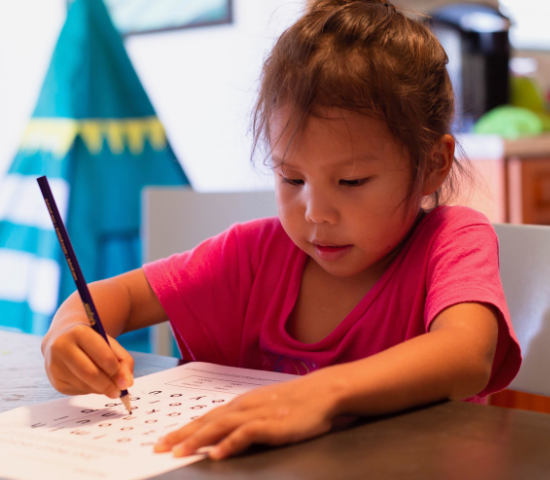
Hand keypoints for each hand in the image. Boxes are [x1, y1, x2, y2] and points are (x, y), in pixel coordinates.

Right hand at [42, 323, 133, 398]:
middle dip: (108, 386)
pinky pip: (77, 391)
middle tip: (119, 392)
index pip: (103, 356)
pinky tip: (93, 383)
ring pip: (84, 385)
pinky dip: (90, 390)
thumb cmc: (91, 341)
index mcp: (79, 332)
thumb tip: (127, 383)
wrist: (62, 337)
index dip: (117, 371)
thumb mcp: (109, 343)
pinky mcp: (54, 380)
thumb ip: (123, 361)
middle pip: (90, 374)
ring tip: (109, 386)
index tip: (126, 382)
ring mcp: (55, 365)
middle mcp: (62, 347)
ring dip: (100, 389)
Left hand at [154, 372, 338, 459]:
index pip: (207, 417)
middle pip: (207, 421)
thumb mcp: (266, 409)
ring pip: (220, 426)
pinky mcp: (272, 424)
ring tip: (179, 453)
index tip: (164, 440)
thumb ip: (246, 420)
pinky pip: (246, 434)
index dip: (184, 429)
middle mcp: (244, 406)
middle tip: (159, 447)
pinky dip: (229, 443)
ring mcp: (257, 413)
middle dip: (182, 435)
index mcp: (241, 404)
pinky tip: (216, 454)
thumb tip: (226, 436)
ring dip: (198, 439)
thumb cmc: (296, 402)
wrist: (322, 391)